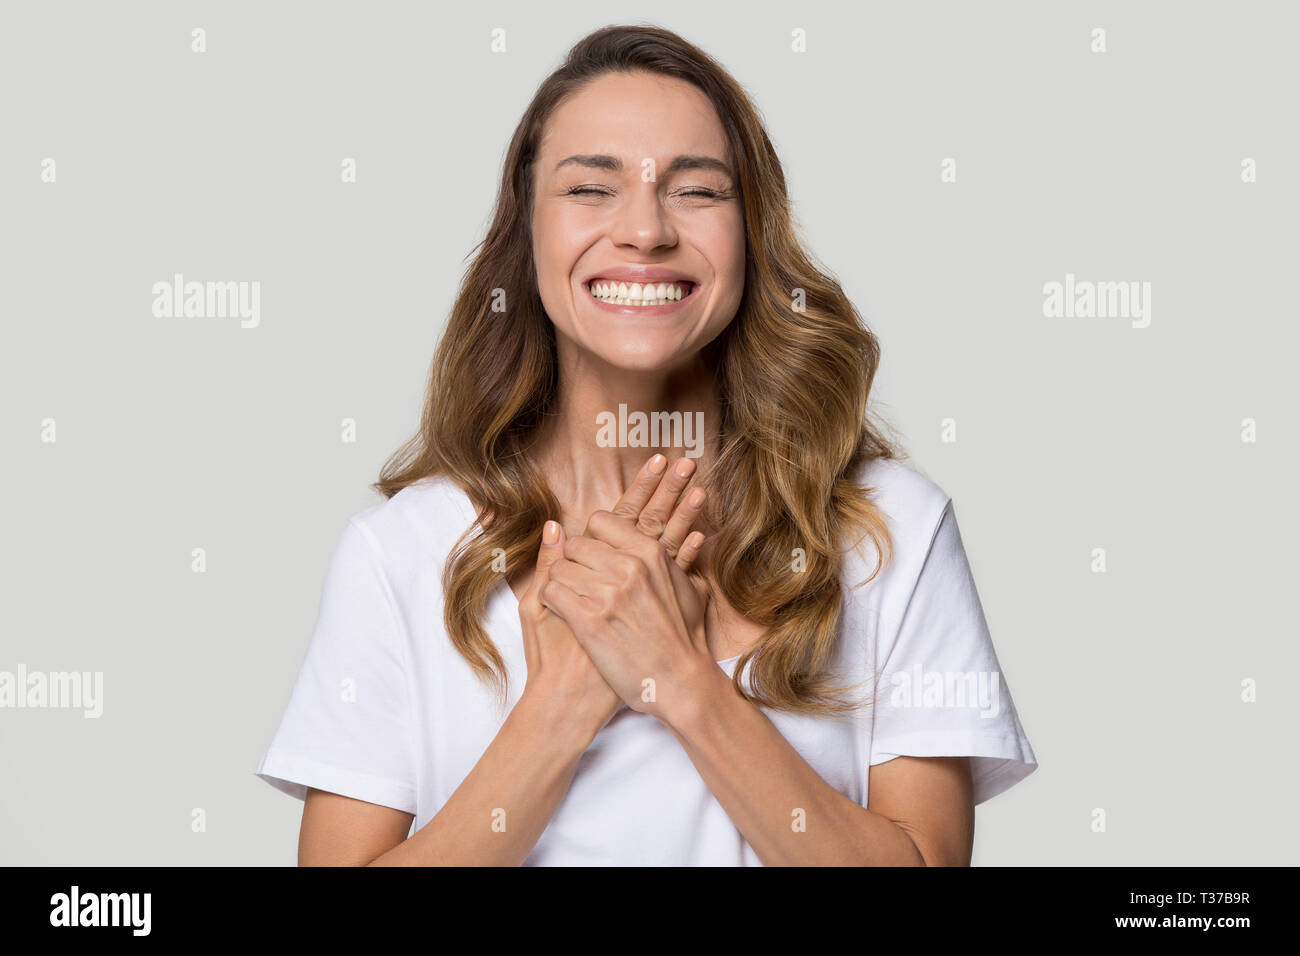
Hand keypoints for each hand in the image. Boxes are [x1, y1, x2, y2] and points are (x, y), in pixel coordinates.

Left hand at [541, 456, 714, 726]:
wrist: (679, 681)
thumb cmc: (684, 638)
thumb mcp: (689, 587)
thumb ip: (678, 556)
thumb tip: (689, 533)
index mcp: (649, 552)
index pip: (599, 521)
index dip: (593, 541)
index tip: (596, 561)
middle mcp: (628, 567)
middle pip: (575, 545)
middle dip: (575, 564)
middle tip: (584, 588)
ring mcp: (608, 593)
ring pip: (558, 569)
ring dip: (562, 586)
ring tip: (576, 604)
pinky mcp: (589, 621)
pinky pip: (551, 593)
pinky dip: (553, 604)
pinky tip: (568, 617)